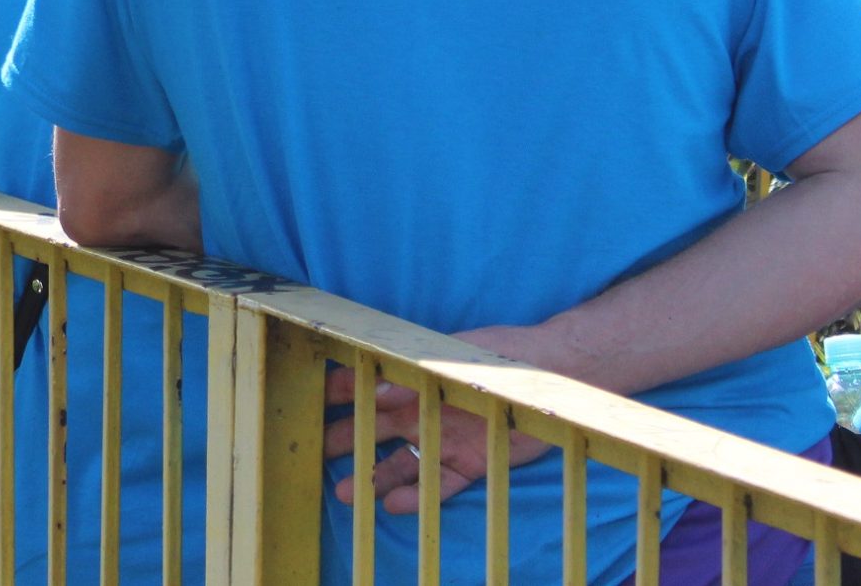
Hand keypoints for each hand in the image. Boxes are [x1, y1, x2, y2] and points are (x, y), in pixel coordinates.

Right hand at [322, 325, 554, 513]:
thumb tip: (376, 392)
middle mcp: (421, 411)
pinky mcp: (471, 463)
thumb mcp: (449, 358)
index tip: (309, 403)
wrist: (551, 375)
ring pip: (399, 463)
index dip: (336, 394)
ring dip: (372, 476)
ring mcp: (444, 439)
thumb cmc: (497, 356)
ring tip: (346, 493)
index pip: (363, 386)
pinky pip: (437, 485)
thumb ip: (412, 376)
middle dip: (341, 441)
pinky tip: (392, 504)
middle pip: (371, 429)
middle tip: (313, 456)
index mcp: (411, 380)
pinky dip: (416, 496)